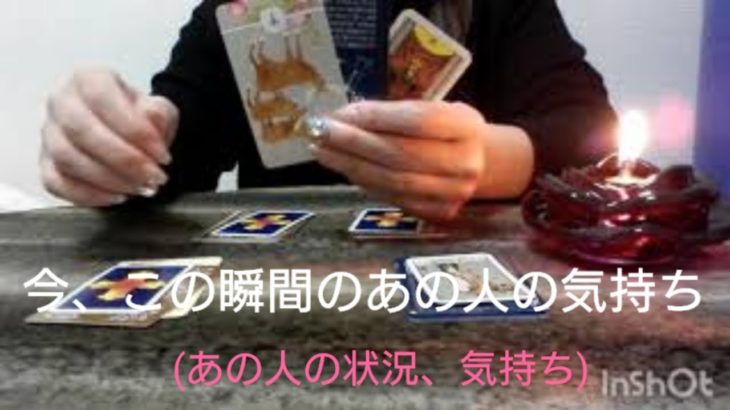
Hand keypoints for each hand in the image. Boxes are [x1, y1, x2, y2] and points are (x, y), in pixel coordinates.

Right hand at [40, 67, 178, 206]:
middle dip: (124, 160)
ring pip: (68, 159)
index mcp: (88, 79)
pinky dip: (89, 195)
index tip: (162, 155)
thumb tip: (152, 116)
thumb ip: (159, 112)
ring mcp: (49, 134)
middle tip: (154, 177)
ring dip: (110, 179)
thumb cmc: (140, 119)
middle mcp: (61, 102)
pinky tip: (118, 196)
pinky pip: (57, 183)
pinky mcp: (45, 164)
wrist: (130, 135)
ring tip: (141, 187)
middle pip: (82, 131)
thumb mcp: (160, 110)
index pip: (102, 98)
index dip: (135, 130)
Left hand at [310, 100, 487, 220]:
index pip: (417, 121)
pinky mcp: (438, 212)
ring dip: (351, 165)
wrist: (478, 162)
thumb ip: (394, 114)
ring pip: (392, 180)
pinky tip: (344, 168)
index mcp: (466, 126)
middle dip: (354, 142)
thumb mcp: (432, 109)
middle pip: (400, 154)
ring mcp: (453, 192)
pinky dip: (364, 181)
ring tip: (323, 151)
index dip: (376, 118)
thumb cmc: (445, 130)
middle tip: (321, 132)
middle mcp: (464, 162)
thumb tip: (343, 118)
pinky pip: (392, 197)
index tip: (341, 113)